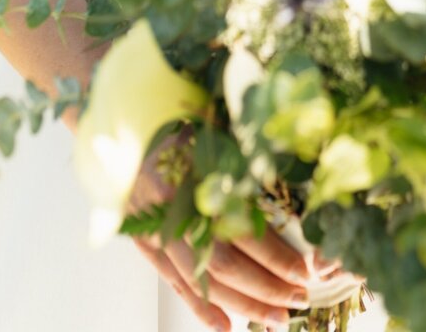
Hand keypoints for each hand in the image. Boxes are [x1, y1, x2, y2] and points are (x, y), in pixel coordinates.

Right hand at [127, 128, 344, 330]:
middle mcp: (173, 212)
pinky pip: (174, 280)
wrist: (118, 117)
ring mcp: (155, 230)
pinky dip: (200, 306)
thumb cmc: (172, 115)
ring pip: (203, 280)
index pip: (244, 234)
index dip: (277, 256)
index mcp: (194, 181)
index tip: (307, 268)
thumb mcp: (213, 131)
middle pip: (225, 266)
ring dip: (243, 302)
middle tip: (300, 298)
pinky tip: (224, 325)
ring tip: (276, 316)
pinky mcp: (144, 240)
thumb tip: (285, 195)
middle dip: (267, 287)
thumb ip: (241, 166)